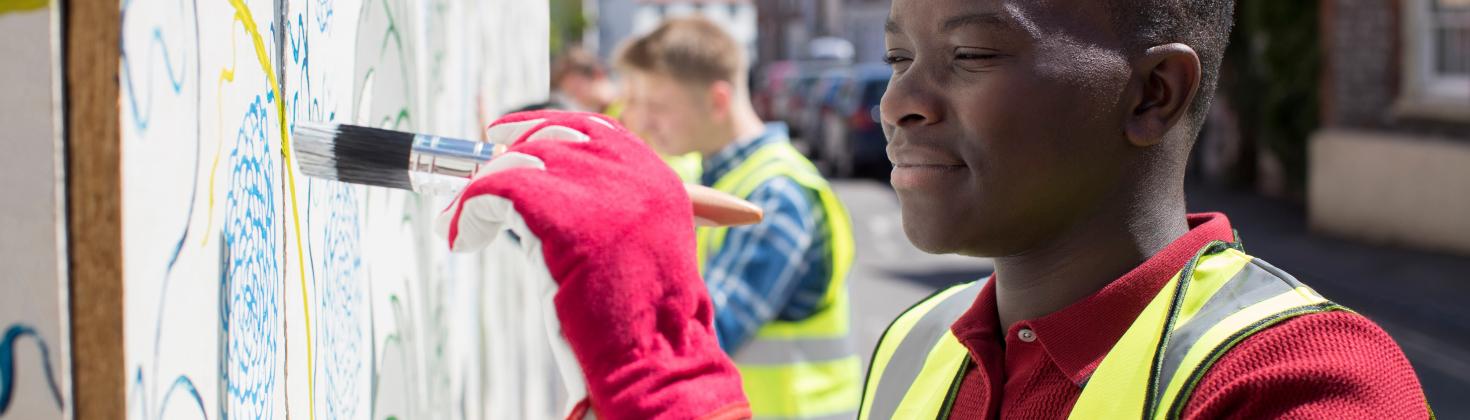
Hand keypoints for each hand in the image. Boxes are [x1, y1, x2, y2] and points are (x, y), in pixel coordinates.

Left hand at [435, 110, 750, 419]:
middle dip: (507, 155)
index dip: (543, 128)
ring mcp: (600, 190)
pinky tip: (462, 239)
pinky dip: (468, 212)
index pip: (595, 131)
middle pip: (552, 137)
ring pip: (518, 161)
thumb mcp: (638, 256)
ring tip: (462, 225)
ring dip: (480, 190)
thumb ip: (606, 218)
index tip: (504, 138)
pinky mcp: (561, 213)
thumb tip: (538, 192)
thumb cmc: (641, 327)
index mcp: (656, 182)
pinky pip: (494, 190)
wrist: (655, 360)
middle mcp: (633, 175)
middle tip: (476, 186)